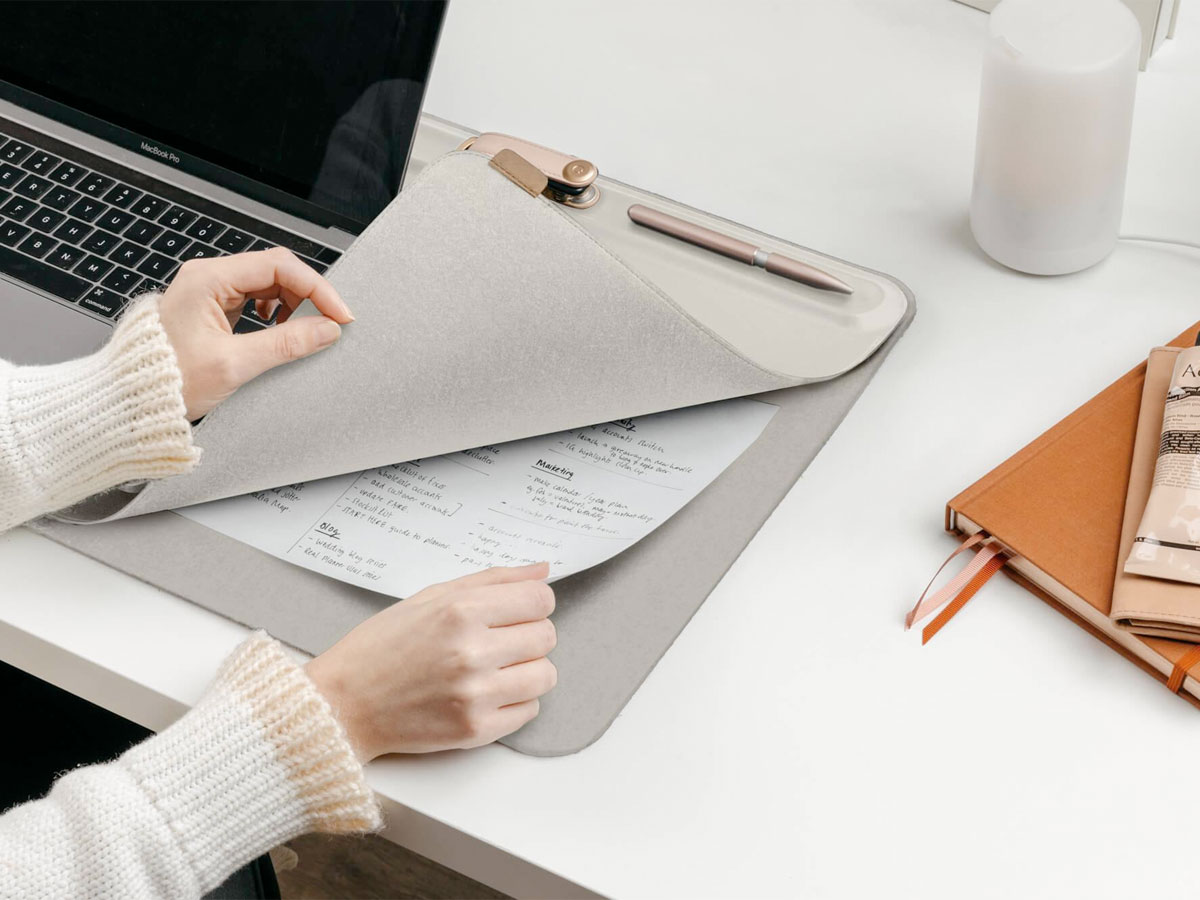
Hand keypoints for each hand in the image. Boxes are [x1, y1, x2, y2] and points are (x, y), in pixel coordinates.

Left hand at [155, 248, 354, 419]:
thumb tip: (325, 330)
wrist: (130, 400)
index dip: (316, 288)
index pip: (278, 266)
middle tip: (329, 324)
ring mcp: (208, 290)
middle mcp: (207, 277)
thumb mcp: (234, 365)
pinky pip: (254, 299)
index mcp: (207, 279)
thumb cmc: (164, 381)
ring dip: (292, 305)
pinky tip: (278, 332)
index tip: (339, 314)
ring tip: (300, 333)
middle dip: (307, 296)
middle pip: (275, 270)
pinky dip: (276, 313)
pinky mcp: (211, 307)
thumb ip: (285, 344)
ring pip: (267, 284)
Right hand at [306, 563, 557, 757]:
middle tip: (498, 641)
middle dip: (528, 635)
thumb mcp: (431, 596)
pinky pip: (529, 711)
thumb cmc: (382, 646)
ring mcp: (475, 694)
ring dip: (527, 670)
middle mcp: (472, 652)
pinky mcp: (475, 730)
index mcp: (461, 611)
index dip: (533, 603)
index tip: (517, 611)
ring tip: (494, 669)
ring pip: (545, 675)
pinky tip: (485, 693)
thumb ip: (492, 580)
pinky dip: (514, 702)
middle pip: (546, 636)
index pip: (540, 600)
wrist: (342, 704)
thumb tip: (543, 570)